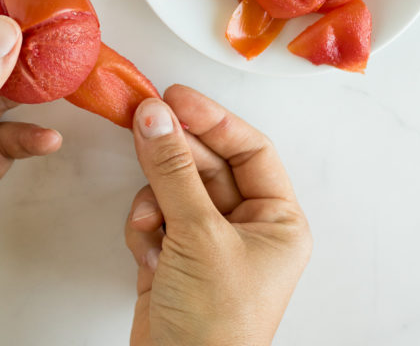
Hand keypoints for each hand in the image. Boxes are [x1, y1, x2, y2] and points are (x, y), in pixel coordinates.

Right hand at [125, 86, 311, 345]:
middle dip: (174, 154)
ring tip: (150, 221)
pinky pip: (155, 217)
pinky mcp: (174, 259)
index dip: (212, 119)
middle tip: (143, 124)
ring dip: (155, 199)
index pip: (249, 149)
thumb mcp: (198, 236)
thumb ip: (173, 170)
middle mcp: (246, 228)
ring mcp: (208, 244)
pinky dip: (144, 228)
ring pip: (174, 188)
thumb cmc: (215, 327)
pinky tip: (146, 251)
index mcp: (276, 221)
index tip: (175, 97)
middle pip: (206, 164)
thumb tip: (156, 116)